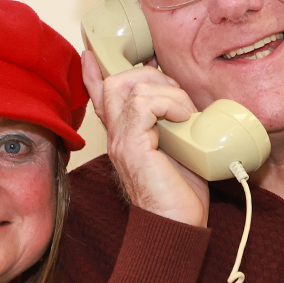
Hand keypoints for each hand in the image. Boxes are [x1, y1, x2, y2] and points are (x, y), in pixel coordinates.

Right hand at [80, 43, 210, 227]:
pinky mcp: (131, 146)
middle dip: (153, 77)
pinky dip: (168, 104)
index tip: (93, 56)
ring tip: (186, 113)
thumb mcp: (180, 149)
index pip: (102, 97)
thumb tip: (190, 105)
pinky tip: (183, 119)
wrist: (177, 226)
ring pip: (129, 87)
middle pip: (117, 81)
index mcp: (125, 135)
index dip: (96, 73)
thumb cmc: (181, 194)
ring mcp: (121, 140)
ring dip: (167, 92)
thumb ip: (174, 126)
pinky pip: (142, 105)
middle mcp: (117, 135)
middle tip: (179, 99)